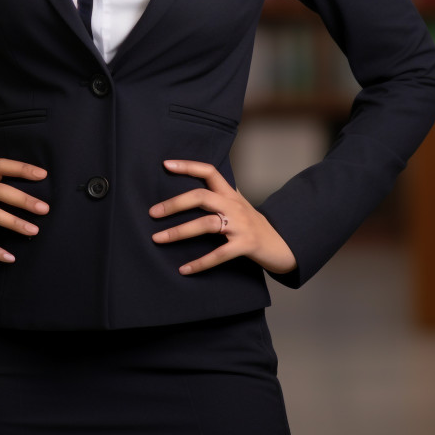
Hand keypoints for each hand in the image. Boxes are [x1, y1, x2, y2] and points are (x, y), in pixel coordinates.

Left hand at [149, 158, 296, 276]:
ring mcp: (240, 226)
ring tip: (158, 239)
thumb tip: (188, 191)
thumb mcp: (237, 205)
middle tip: (152, 213)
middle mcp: (234, 206)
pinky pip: (219, 254)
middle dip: (174, 204)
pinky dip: (200, 263)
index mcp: (230, 194)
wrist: (282, 245)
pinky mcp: (245, 246)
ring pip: (206, 224)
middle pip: (201, 197)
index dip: (188, 166)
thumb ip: (218, 197)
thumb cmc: (253, 225)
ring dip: (179, 232)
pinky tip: (184, 269)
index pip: (209, 171)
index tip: (165, 165)